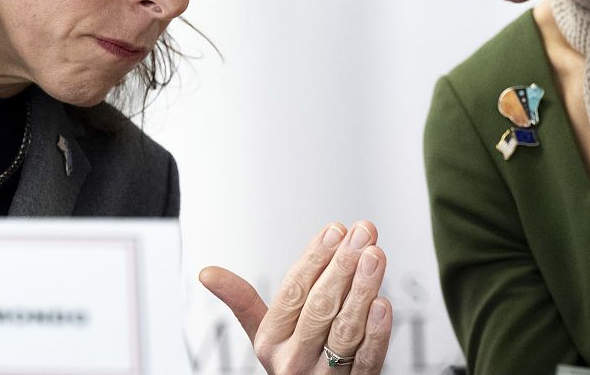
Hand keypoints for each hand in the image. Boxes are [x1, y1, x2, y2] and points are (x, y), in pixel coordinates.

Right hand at [200, 221, 391, 373]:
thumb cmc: (293, 360)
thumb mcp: (264, 333)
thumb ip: (243, 300)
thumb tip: (206, 272)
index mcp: (270, 341)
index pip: (293, 292)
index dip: (314, 258)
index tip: (335, 229)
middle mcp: (293, 360)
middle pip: (319, 307)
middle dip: (342, 265)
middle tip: (361, 233)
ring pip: (344, 330)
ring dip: (362, 289)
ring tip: (375, 256)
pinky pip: (367, 359)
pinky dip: (376, 332)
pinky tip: (383, 304)